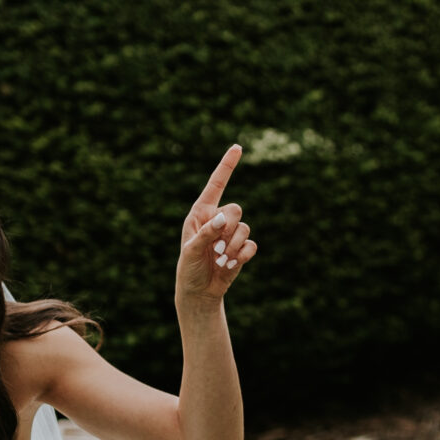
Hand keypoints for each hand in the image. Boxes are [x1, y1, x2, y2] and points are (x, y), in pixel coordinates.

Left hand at [176, 146, 254, 305]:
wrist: (199, 292)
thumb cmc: (189, 268)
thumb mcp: (191, 250)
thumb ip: (206, 232)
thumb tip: (224, 218)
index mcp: (201, 213)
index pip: (216, 184)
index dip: (227, 166)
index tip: (237, 147)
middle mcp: (217, 219)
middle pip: (235, 209)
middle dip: (228, 229)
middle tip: (214, 249)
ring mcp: (231, 234)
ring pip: (244, 228)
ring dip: (232, 246)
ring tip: (220, 260)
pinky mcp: (241, 249)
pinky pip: (251, 244)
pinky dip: (243, 255)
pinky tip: (232, 265)